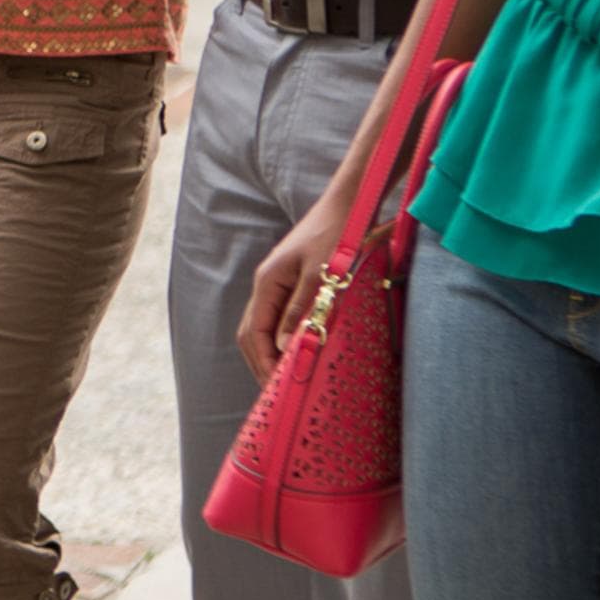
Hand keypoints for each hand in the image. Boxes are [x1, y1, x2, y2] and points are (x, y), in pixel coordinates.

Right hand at [238, 192, 352, 383]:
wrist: (348, 205)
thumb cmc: (337, 235)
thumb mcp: (322, 275)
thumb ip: (302, 310)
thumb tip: (286, 348)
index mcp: (268, 282)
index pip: (254, 333)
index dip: (263, 363)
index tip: (278, 390)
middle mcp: (267, 285)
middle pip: (251, 334)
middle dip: (261, 365)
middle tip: (279, 395)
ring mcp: (277, 285)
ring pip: (262, 328)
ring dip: (269, 355)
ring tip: (286, 381)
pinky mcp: (291, 284)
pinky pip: (278, 320)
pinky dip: (281, 341)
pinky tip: (297, 354)